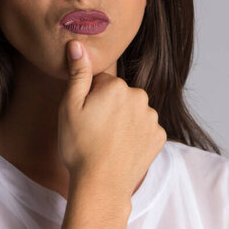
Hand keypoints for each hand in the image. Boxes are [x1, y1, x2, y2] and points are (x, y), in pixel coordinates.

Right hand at [57, 39, 166, 203]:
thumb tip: (78, 43)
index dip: (89, 98)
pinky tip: (122, 149)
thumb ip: (77, 73)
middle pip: (120, 95)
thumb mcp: (69, 107)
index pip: (102, 82)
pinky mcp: (159, 137)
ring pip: (133, 111)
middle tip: (94, 130)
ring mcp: (152, 118)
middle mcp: (140, 97)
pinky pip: (145, 129)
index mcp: (118, 87)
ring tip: (107, 142)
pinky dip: (135, 136)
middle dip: (109, 107)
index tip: (84, 116)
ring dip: (123, 121)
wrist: (101, 185)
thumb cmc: (80, 146)